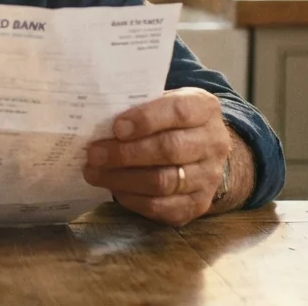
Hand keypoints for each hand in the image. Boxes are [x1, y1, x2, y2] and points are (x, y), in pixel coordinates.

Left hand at [81, 87, 231, 226]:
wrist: (202, 151)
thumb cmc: (169, 120)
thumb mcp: (162, 102)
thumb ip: (138, 105)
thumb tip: (97, 115)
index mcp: (204, 109)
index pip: (179, 112)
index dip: (146, 120)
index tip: (116, 127)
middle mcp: (213, 143)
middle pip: (169, 150)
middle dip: (126, 153)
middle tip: (94, 154)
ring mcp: (208, 177)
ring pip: (163, 182)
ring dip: (123, 179)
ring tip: (94, 173)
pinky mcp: (198, 204)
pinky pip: (162, 207)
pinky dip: (133, 199)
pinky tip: (114, 189)